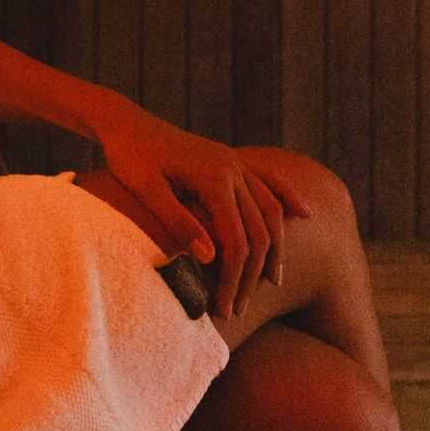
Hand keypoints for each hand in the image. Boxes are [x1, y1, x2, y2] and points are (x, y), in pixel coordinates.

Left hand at [96, 107, 310, 320]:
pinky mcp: (230, 160)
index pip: (236, 240)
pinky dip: (287, 199)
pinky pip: (268, 182)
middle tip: (237, 308)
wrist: (124, 122)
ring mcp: (234, 162)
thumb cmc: (128, 157)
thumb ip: (178, 221)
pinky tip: (304, 214)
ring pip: (270, 210)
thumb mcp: (146, 190)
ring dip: (274, 248)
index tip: (222, 308)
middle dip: (251, 274)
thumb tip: (212, 257)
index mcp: (213, 177)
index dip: (232, 278)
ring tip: (271, 283)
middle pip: (258, 231)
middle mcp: (232, 168)